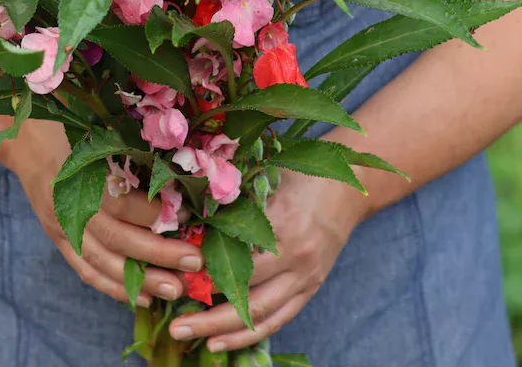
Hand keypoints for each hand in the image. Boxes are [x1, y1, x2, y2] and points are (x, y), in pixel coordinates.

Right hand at [11, 123, 204, 305]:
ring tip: (175, 289)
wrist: (28, 142)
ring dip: (142, 280)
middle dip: (159, 254)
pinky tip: (145, 298)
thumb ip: (130, 149)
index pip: (120, 202)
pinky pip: (87, 271)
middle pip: (116, 238)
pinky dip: (115, 288)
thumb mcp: (98, 130)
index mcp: (80, 174)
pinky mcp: (59, 241)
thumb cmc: (72, 128)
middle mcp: (69, 206)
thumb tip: (178, 172)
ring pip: (103, 262)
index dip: (155, 212)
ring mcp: (62, 228)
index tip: (188, 215)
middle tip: (194, 262)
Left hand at [168, 170, 365, 351]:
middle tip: (176, 326)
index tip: (174, 278)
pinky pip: (280, 319)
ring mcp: (307, 276)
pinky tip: (223, 342)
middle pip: (248, 296)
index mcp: (282, 222)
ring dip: (226, 332)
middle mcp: (296, 255)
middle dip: (210, 317)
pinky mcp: (311, 287)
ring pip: (263, 315)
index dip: (203, 272)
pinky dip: (251, 334)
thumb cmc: (298, 178)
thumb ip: (231, 203)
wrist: (347, 189)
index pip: (236, 257)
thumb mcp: (265, 180)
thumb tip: (184, 221)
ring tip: (194, 339)